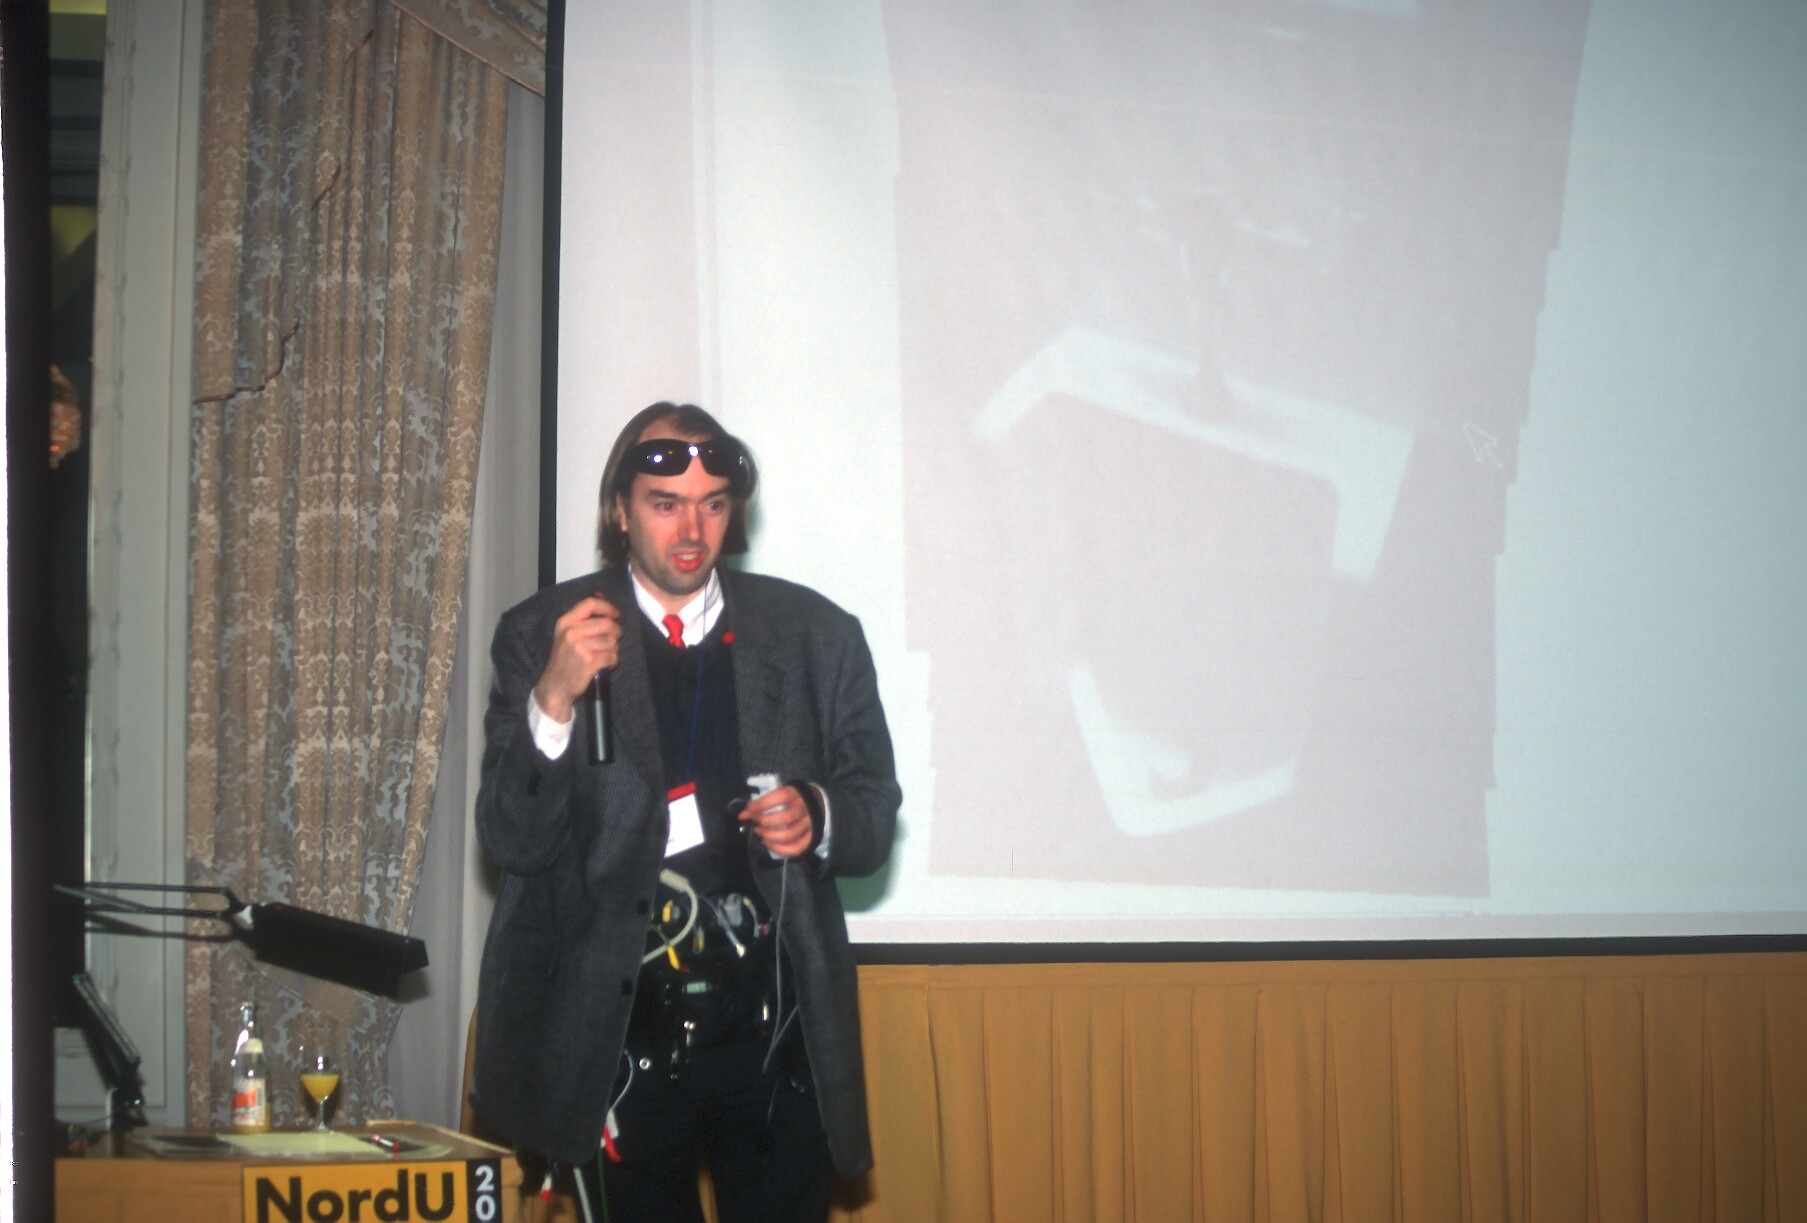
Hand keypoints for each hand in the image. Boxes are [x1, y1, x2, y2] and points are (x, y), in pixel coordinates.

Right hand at [533, 595, 620, 722]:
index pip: (590, 604)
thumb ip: (582, 617)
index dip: (607, 607)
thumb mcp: (566, 634)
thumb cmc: (563, 659)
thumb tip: (601, 594)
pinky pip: (612, 656)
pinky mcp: (589, 662)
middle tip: (612, 641)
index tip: (616, 614)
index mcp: (565, 622)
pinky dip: (613, 661)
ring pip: (612, 641)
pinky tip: (605, 664)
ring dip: (614, 649)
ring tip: (605, 655)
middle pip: (607, 623)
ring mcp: (580, 647)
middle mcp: (572, 632)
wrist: (555, 686)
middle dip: (616, 632)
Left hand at [739, 785, 815, 858]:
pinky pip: (796, 848)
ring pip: (790, 834)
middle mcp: (806, 809)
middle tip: (755, 822)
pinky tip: (768, 844)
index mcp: (798, 793)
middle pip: (786, 818)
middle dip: (765, 821)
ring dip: (770, 836)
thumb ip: (766, 800)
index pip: (781, 796)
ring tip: (759, 833)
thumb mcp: (784, 791)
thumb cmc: (794, 797)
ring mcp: (810, 825)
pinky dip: (779, 849)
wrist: (818, 803)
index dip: (762, 804)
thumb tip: (744, 812)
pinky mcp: (811, 838)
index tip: (747, 811)